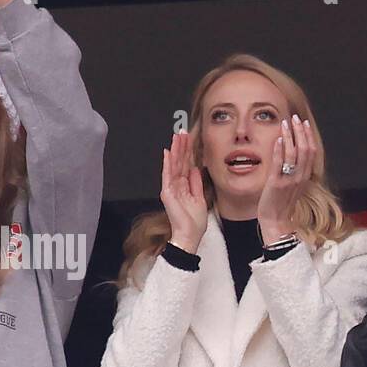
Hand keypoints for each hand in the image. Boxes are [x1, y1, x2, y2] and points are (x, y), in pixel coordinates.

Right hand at [160, 132, 207, 253]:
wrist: (189, 235)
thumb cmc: (194, 222)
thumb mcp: (200, 198)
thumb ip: (196, 183)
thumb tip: (196, 168)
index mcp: (184, 186)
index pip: (186, 165)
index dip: (188, 151)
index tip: (189, 138)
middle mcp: (176, 185)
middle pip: (179, 162)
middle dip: (181, 146)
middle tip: (182, 131)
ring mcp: (171, 188)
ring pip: (173, 165)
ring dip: (175, 150)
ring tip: (177, 136)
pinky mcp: (167, 192)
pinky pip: (167, 175)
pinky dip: (167, 163)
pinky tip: (168, 153)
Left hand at [257, 114, 314, 242]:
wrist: (276, 222)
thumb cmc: (281, 203)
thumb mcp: (292, 185)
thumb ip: (293, 170)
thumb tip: (289, 153)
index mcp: (305, 176)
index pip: (310, 151)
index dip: (307, 136)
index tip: (303, 123)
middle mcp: (300, 177)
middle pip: (304, 149)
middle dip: (300, 131)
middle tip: (295, 118)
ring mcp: (289, 180)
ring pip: (293, 154)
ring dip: (289, 136)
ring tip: (284, 124)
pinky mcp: (276, 184)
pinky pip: (279, 164)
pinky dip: (279, 150)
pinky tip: (277, 140)